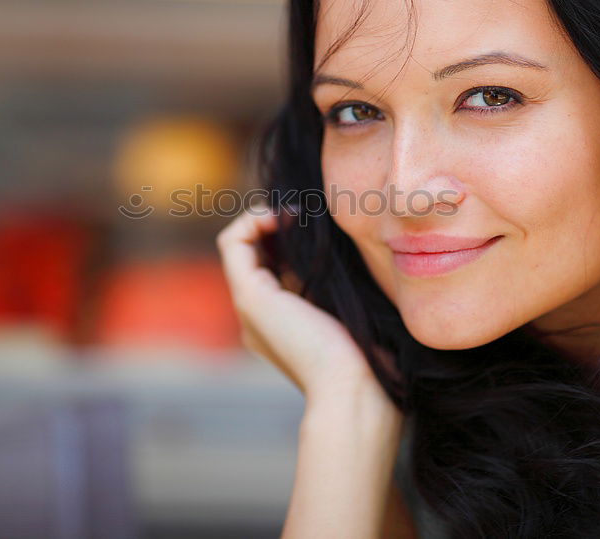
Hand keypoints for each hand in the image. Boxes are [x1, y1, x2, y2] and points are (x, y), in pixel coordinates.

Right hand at [215, 206, 382, 399]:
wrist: (354, 387)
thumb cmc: (366, 355)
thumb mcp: (348, 308)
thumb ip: (333, 282)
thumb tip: (332, 243)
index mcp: (279, 323)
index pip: (269, 266)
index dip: (284, 235)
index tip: (313, 223)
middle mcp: (257, 317)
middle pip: (251, 255)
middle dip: (273, 224)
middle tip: (304, 213)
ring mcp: (248, 308)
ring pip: (238, 247)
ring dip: (262, 218)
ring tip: (294, 213)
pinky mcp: (250, 298)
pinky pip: (233, 243)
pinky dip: (252, 221)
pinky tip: (282, 217)